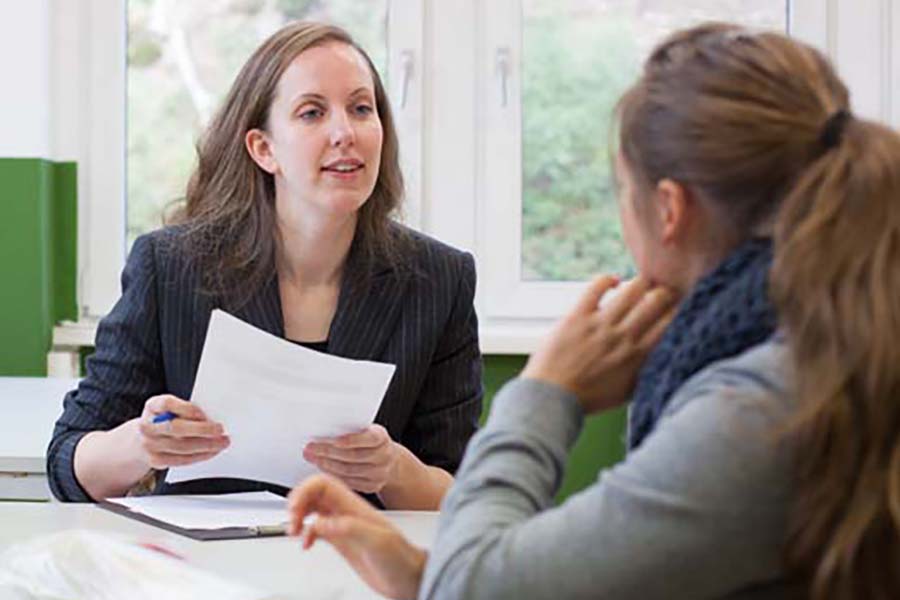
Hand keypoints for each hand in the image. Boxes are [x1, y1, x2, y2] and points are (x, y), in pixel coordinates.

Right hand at [137, 394, 229, 468]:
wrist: (142, 440)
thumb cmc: (165, 420)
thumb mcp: (170, 408)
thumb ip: (186, 409)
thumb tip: (210, 417)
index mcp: (153, 406)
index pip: (167, 404)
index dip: (186, 409)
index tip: (203, 413)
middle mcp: (147, 425)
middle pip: (176, 428)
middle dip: (201, 430)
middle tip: (219, 429)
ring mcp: (149, 445)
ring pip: (181, 447)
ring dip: (205, 445)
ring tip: (221, 442)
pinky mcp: (156, 461)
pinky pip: (181, 460)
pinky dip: (200, 456)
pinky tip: (211, 451)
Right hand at [288, 474, 426, 599]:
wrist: (410, 578)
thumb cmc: (402, 559)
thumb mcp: (378, 541)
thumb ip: (350, 528)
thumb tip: (321, 522)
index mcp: (354, 506)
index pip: (323, 484)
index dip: (304, 490)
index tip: (294, 508)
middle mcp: (347, 513)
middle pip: (314, 494)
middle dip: (297, 503)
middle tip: (291, 522)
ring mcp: (343, 526)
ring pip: (313, 510)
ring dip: (298, 517)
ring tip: (294, 531)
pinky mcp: (342, 542)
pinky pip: (317, 529)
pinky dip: (306, 533)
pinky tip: (306, 543)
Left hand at [303, 425, 397, 493]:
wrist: (389, 461)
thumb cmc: (370, 442)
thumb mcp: (367, 431)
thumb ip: (352, 431)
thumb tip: (324, 430)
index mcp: (382, 438)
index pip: (369, 438)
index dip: (352, 440)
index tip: (334, 440)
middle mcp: (384, 457)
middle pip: (354, 456)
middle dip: (329, 452)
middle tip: (311, 448)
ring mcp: (379, 474)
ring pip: (349, 471)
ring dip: (327, 464)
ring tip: (312, 458)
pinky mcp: (372, 487)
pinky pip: (349, 482)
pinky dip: (333, 475)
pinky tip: (322, 469)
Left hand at [522, 275, 676, 413]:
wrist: (553, 398)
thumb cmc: (589, 398)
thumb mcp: (628, 392)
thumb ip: (647, 372)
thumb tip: (663, 358)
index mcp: (638, 356)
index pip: (669, 324)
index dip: (677, 311)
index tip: (678, 307)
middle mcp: (623, 337)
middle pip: (655, 301)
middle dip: (664, 292)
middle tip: (662, 291)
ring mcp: (600, 325)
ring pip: (631, 290)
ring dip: (640, 283)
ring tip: (642, 283)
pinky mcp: (577, 316)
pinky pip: (597, 287)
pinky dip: (608, 279)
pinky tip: (613, 282)